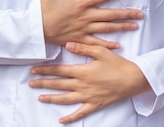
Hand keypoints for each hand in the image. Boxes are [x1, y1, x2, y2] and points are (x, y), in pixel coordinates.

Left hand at [29, 42, 151, 123]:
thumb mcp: (100, 51)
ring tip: (40, 97)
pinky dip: (70, 117)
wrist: (133, 79)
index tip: (34, 70)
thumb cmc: (117, 64)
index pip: (59, 70)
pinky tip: (61, 120)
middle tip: (30, 83)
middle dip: (43, 83)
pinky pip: (80, 113)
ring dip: (51, 98)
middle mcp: (82, 85)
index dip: (45, 70)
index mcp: (82, 71)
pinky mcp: (95, 105)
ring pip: (65, 98)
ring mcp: (88, 97)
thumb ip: (83, 48)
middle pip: (59, 84)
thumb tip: (67, 44)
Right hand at [40, 0, 143, 48]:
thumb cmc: (44, 8)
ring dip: (121, 27)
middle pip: (110, 14)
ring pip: (107, 28)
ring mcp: (83, 29)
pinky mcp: (79, 39)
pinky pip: (96, 43)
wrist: (36, 28)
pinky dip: (108, 44)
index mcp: (81, 3)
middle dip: (126, 13)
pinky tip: (118, 45)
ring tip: (134, 26)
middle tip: (140, 14)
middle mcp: (85, 16)